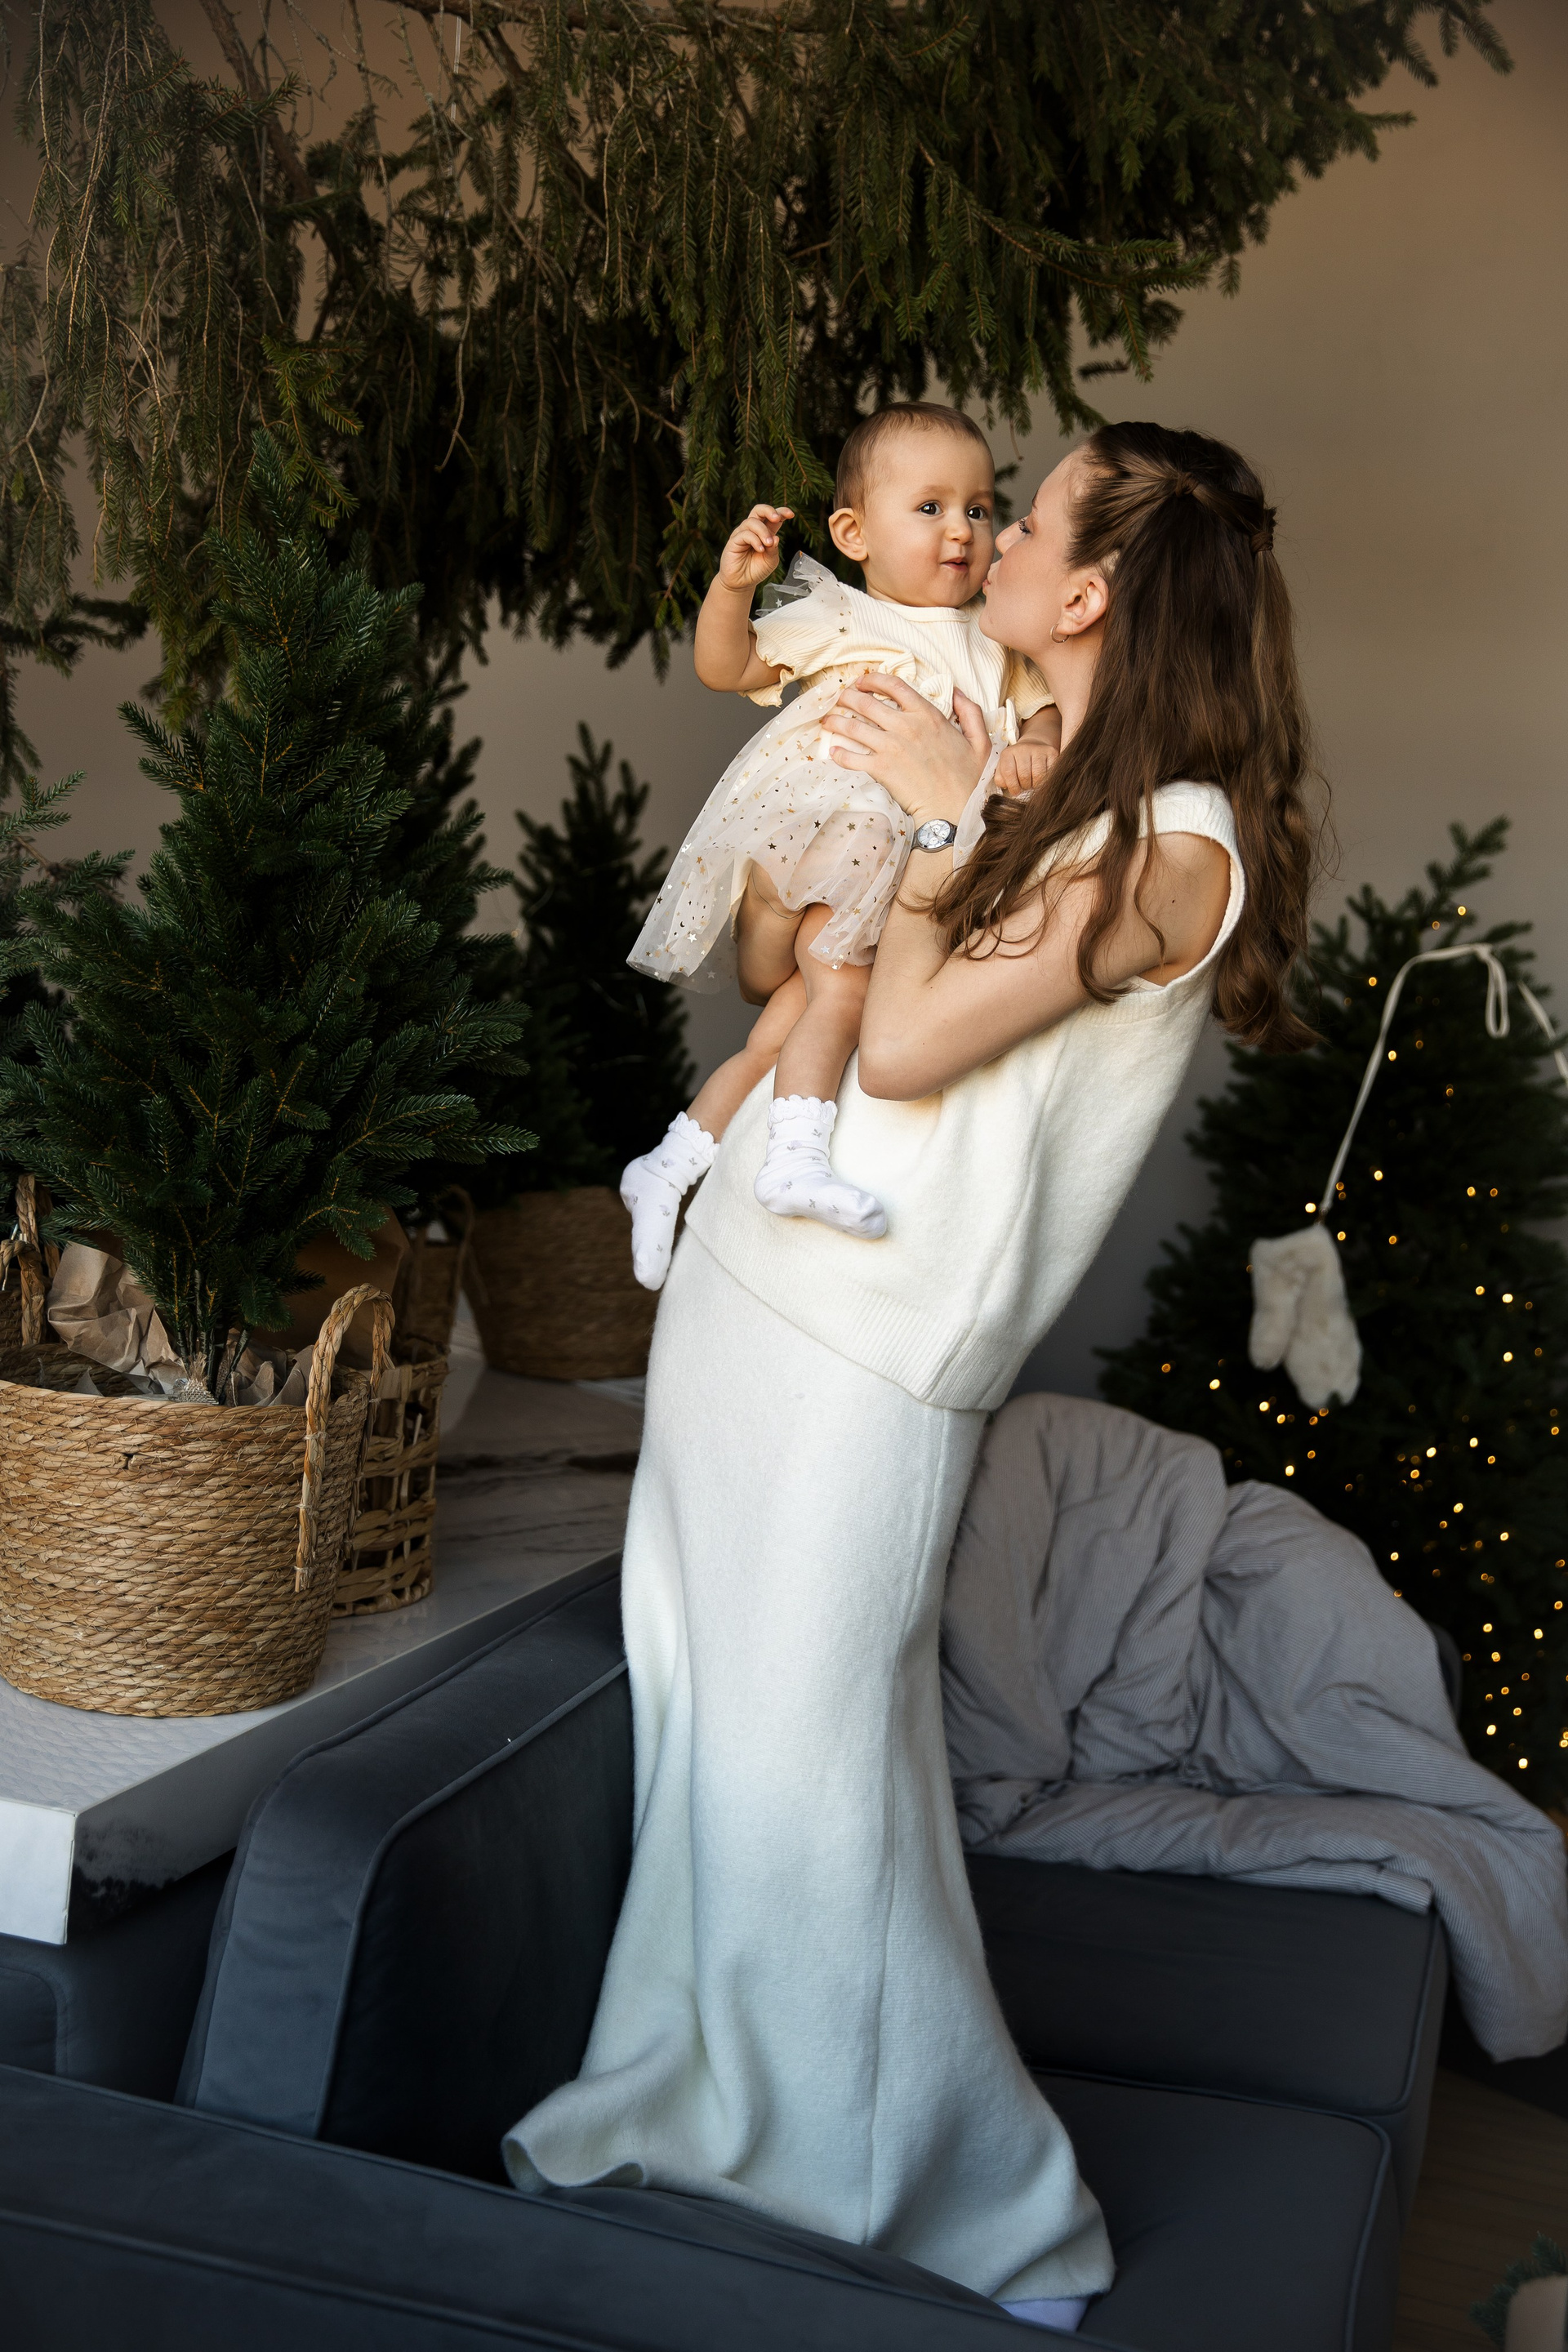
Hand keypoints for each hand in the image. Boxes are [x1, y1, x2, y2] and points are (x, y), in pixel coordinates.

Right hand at [717, 504, 794, 594]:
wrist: (741, 583)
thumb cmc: (756, 570)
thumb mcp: (770, 561)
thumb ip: (774, 550)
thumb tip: (776, 538)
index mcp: (765, 532)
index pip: (772, 517)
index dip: (781, 512)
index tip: (791, 514)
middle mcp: (753, 530)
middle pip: (758, 510)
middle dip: (769, 511)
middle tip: (777, 518)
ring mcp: (742, 534)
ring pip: (752, 522)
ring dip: (763, 531)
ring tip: (768, 543)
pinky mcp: (734, 541)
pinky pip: (744, 534)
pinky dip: (755, 540)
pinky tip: (760, 549)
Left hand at [825, 675, 990, 825]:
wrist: (954, 809)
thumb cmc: (969, 779)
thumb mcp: (980, 740)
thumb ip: (970, 712)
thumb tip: (957, 692)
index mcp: (927, 715)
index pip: (894, 686)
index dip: (874, 680)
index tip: (863, 682)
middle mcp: (905, 726)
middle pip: (866, 703)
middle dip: (847, 697)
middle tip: (839, 699)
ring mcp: (890, 747)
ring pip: (854, 726)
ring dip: (836, 721)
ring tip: (827, 720)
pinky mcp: (880, 769)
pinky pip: (851, 757)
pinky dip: (839, 754)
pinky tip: (833, 752)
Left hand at [994, 739, 1057, 797]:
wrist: (1033, 746)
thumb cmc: (1017, 763)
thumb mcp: (1003, 770)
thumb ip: (1001, 780)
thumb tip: (1007, 787)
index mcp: (1008, 753)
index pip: (1008, 773)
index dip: (1013, 787)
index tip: (1016, 791)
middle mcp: (1022, 748)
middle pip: (1024, 776)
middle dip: (1025, 786)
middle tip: (1026, 786)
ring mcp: (1038, 749)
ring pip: (1038, 776)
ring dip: (1036, 785)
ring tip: (1033, 783)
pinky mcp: (1051, 752)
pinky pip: (1050, 773)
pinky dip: (1046, 780)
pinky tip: (1042, 778)